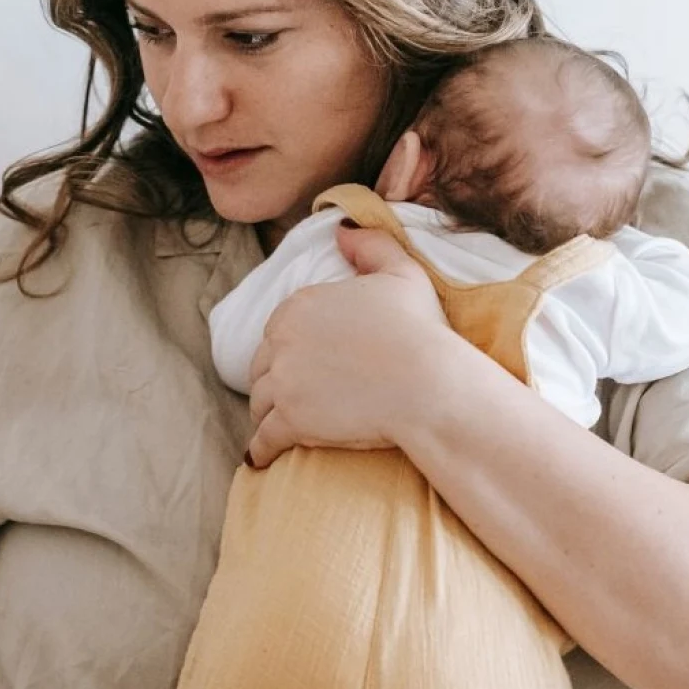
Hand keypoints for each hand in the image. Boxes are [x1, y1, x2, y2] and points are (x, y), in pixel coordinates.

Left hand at [245, 225, 456, 468]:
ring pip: (259, 402)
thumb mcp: (401, 273)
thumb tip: (342, 229)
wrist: (429, 383)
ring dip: (266, 414)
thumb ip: (369, 246)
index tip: (301, 364)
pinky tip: (261, 458)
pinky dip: (260, 450)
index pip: (278, 331)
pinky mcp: (288, 419)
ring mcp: (282, 381)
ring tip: (275, 426)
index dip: (288, 349)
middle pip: (263, 366)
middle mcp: (282, 340)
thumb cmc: (421, 330)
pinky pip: (262, 439)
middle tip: (287, 398)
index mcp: (300, 305)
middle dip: (273, 381)